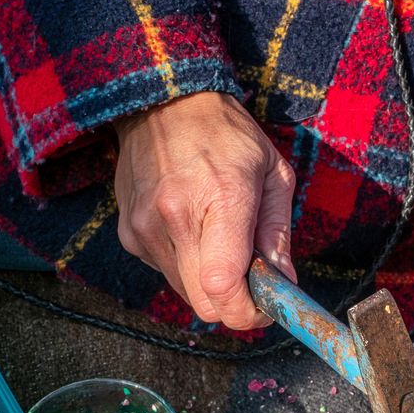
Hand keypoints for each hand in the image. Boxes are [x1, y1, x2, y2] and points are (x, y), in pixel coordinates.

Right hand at [113, 91, 296, 329]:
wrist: (162, 101)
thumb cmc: (226, 135)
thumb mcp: (272, 173)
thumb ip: (278, 234)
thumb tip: (283, 285)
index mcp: (220, 199)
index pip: (223, 285)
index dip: (248, 311)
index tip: (266, 305)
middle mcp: (175, 218)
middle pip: (206, 304)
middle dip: (234, 305)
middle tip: (253, 283)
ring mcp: (145, 229)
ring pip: (187, 294)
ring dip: (211, 284)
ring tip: (223, 243)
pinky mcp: (130, 235)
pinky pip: (168, 273)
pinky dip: (189, 266)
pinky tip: (195, 229)